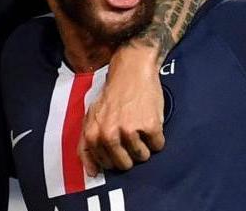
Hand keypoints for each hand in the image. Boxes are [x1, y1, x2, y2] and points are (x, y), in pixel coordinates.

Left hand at [79, 45, 164, 176]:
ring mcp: (130, 131)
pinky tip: (149, 121)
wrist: (131, 71)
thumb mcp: (92, 117)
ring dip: (144, 145)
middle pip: (124, 165)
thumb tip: (92, 173)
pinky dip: (157, 138)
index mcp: (93, 134)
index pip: (102, 165)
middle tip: (129, 133)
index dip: (111, 158)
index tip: (115, 149)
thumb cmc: (111, 95)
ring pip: (142, 157)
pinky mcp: (149, 126)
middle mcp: (109, 134)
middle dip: (129, 153)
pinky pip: (158, 146)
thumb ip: (87, 144)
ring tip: (138, 126)